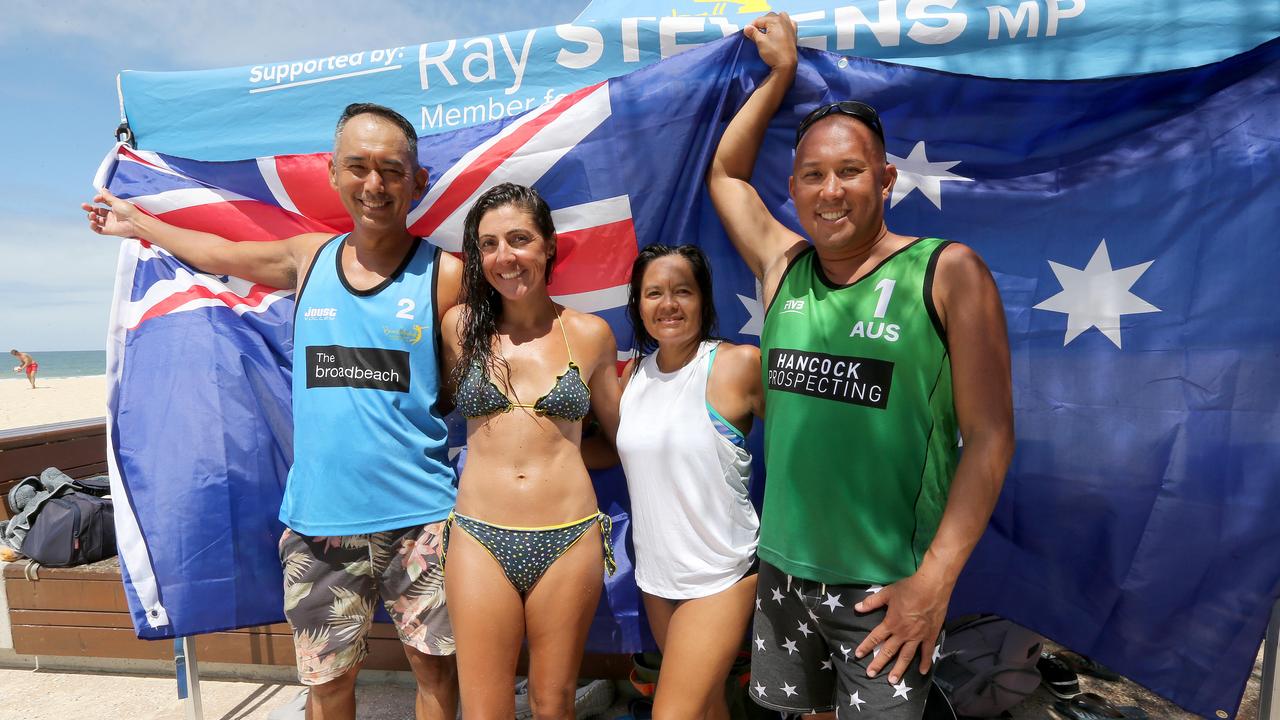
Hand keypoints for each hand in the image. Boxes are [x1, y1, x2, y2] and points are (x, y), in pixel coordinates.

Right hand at [83, 187, 141, 237]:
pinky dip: (93, 226)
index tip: (95, 199)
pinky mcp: (109, 231)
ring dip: (91, 217)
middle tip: (84, 206)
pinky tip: (92, 222)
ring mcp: (110, 223)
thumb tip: (102, 188)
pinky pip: (98, 230)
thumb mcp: (116, 201)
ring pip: (96, 220)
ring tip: (92, 214)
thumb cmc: (128, 211)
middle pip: (97, 212)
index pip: (103, 203)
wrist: (135, 223)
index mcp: (114, 208)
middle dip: (90, 208)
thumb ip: (107, 196)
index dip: (98, 200)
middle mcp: (111, 215)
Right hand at [743, 12, 797, 72]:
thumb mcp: (760, 42)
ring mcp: (790, 26)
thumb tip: (747, 27)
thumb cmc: (773, 53)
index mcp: (775, 20)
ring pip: (779, 17)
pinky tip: (780, 30)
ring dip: (772, 22)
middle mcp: (784, 20)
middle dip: (761, 24)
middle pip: (769, 17)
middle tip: (756, 34)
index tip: (747, 33)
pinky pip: (788, 23)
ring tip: (767, 30)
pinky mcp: (794, 33)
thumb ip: (753, 32)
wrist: (786, 65)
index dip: (751, 26)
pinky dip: (783, 24)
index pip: (759, 20)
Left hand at [854, 568, 952, 683]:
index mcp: (891, 623)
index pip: (875, 637)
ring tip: (893, 681)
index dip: (866, 646)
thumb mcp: (887, 593)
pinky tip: (921, 672)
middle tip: (870, 674)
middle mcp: (902, 633)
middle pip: (888, 651)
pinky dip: (925, 663)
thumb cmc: (908, 589)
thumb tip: (856, 608)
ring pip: (906, 656)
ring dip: (899, 669)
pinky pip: (927, 652)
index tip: (858, 655)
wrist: (931, 588)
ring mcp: (917, 637)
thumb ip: (871, 602)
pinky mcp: (930, 636)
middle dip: (878, 663)